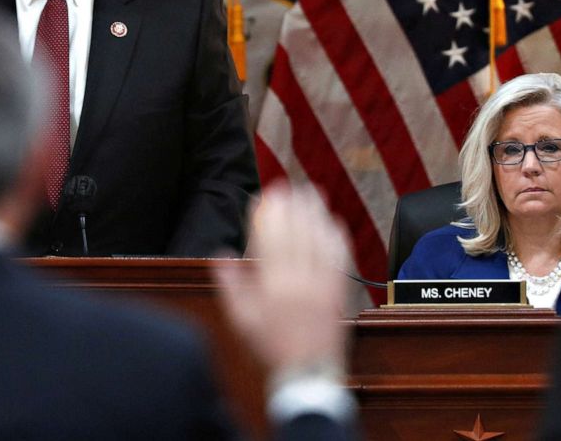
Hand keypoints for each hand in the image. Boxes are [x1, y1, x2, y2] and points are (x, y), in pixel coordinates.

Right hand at [215, 184, 351, 376]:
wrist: (307, 374)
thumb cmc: (270, 348)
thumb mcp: (241, 320)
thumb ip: (231, 285)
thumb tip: (220, 255)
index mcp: (274, 285)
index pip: (272, 238)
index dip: (269, 213)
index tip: (266, 195)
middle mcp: (301, 280)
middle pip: (298, 233)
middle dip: (293, 206)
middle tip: (290, 185)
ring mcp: (324, 285)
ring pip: (321, 240)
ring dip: (317, 214)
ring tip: (312, 193)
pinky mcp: (340, 291)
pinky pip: (340, 257)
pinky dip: (337, 236)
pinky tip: (334, 223)